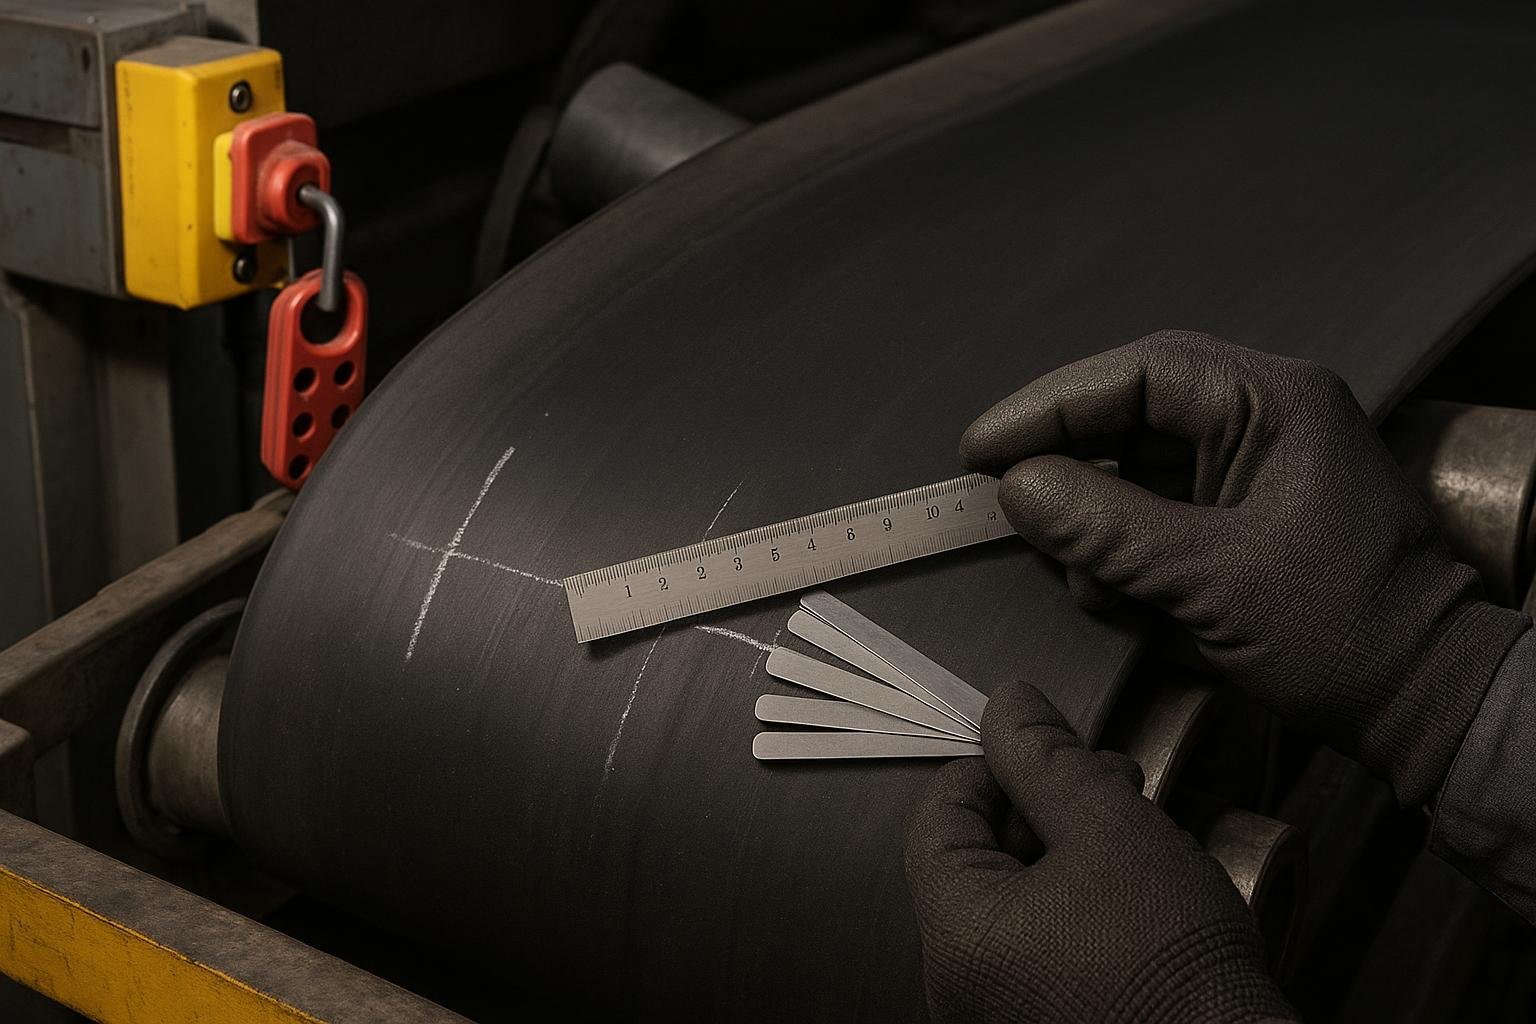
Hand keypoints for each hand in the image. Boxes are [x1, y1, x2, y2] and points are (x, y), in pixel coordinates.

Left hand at [905, 681, 1295, 1023]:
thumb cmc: (1176, 970)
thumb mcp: (1110, 831)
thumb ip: (1048, 759)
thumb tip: (1007, 705)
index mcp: (957, 934)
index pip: (937, 817)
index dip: (990, 765)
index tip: (1043, 747)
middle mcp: (959, 982)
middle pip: (976, 857)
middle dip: (1043, 805)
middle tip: (1109, 783)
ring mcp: (996, 1009)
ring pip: (1014, 898)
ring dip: (1067, 851)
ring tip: (1135, 835)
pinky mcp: (1038, 1021)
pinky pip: (1038, 943)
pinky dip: (1075, 903)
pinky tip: (1132, 889)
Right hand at [960, 331, 1527, 804]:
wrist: (1422, 704)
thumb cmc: (1341, 632)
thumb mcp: (1211, 581)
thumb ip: (1107, 529)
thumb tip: (1016, 487)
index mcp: (1272, 403)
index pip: (1138, 374)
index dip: (1049, 406)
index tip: (981, 450)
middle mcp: (1262, 418)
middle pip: (1130, 416)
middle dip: (1071, 471)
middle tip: (1008, 505)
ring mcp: (1253, 467)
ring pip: (1135, 470)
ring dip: (1098, 527)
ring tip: (1093, 585)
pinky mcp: (1243, 515)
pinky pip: (1158, 512)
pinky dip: (1126, 554)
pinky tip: (1123, 599)